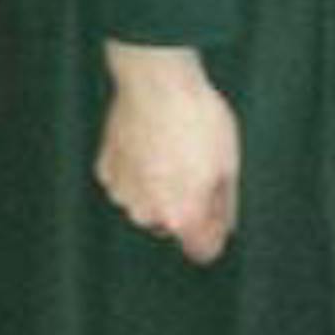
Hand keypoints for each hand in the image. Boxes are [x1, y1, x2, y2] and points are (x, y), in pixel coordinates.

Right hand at [95, 42, 240, 264]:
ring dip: (159, 186)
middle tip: (197, 166)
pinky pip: (126, 181)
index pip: (202, 252)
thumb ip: (226, 205)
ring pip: (147, 202)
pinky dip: (137, 169)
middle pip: (173, 224)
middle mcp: (147, 214)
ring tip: (173, 148)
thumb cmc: (199, 120)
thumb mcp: (229, 163)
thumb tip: (225, 227)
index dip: (214, 236)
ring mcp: (122, 193)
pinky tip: (150, 141)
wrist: (156, 82)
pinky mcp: (105, 170)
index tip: (218, 216)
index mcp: (182, 216)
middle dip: (186, 205)